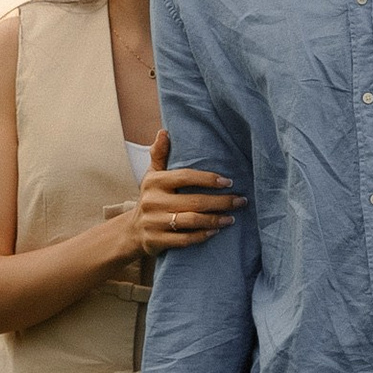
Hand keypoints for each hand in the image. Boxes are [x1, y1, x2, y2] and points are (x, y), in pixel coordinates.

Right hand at [133, 126, 242, 255]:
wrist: (132, 231)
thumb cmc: (151, 198)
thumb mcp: (152, 175)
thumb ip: (160, 154)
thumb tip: (164, 131)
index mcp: (154, 182)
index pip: (185, 177)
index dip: (208, 179)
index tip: (229, 182)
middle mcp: (153, 201)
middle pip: (194, 201)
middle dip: (221, 202)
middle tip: (240, 201)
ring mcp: (154, 223)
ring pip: (192, 221)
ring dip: (215, 220)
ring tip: (231, 218)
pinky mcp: (156, 241)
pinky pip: (185, 239)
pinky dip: (202, 235)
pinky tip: (216, 231)